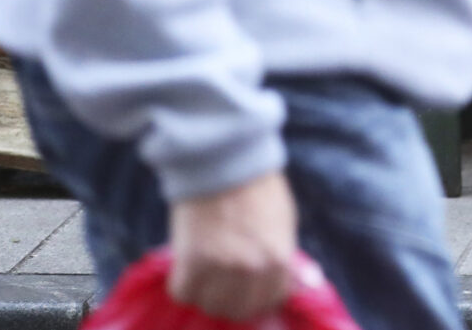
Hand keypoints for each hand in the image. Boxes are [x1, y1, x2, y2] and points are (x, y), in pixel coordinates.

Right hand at [168, 169, 297, 321]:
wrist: (225, 162)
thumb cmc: (258, 189)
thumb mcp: (284, 223)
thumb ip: (282, 258)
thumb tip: (288, 285)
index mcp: (280, 259)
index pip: (270, 300)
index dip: (258, 297)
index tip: (249, 290)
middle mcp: (252, 269)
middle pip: (238, 310)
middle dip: (231, 300)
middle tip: (223, 284)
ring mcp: (221, 267)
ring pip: (209, 305)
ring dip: (206, 294)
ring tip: (206, 274)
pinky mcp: (190, 261)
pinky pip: (182, 292)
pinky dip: (184, 284)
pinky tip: (189, 268)